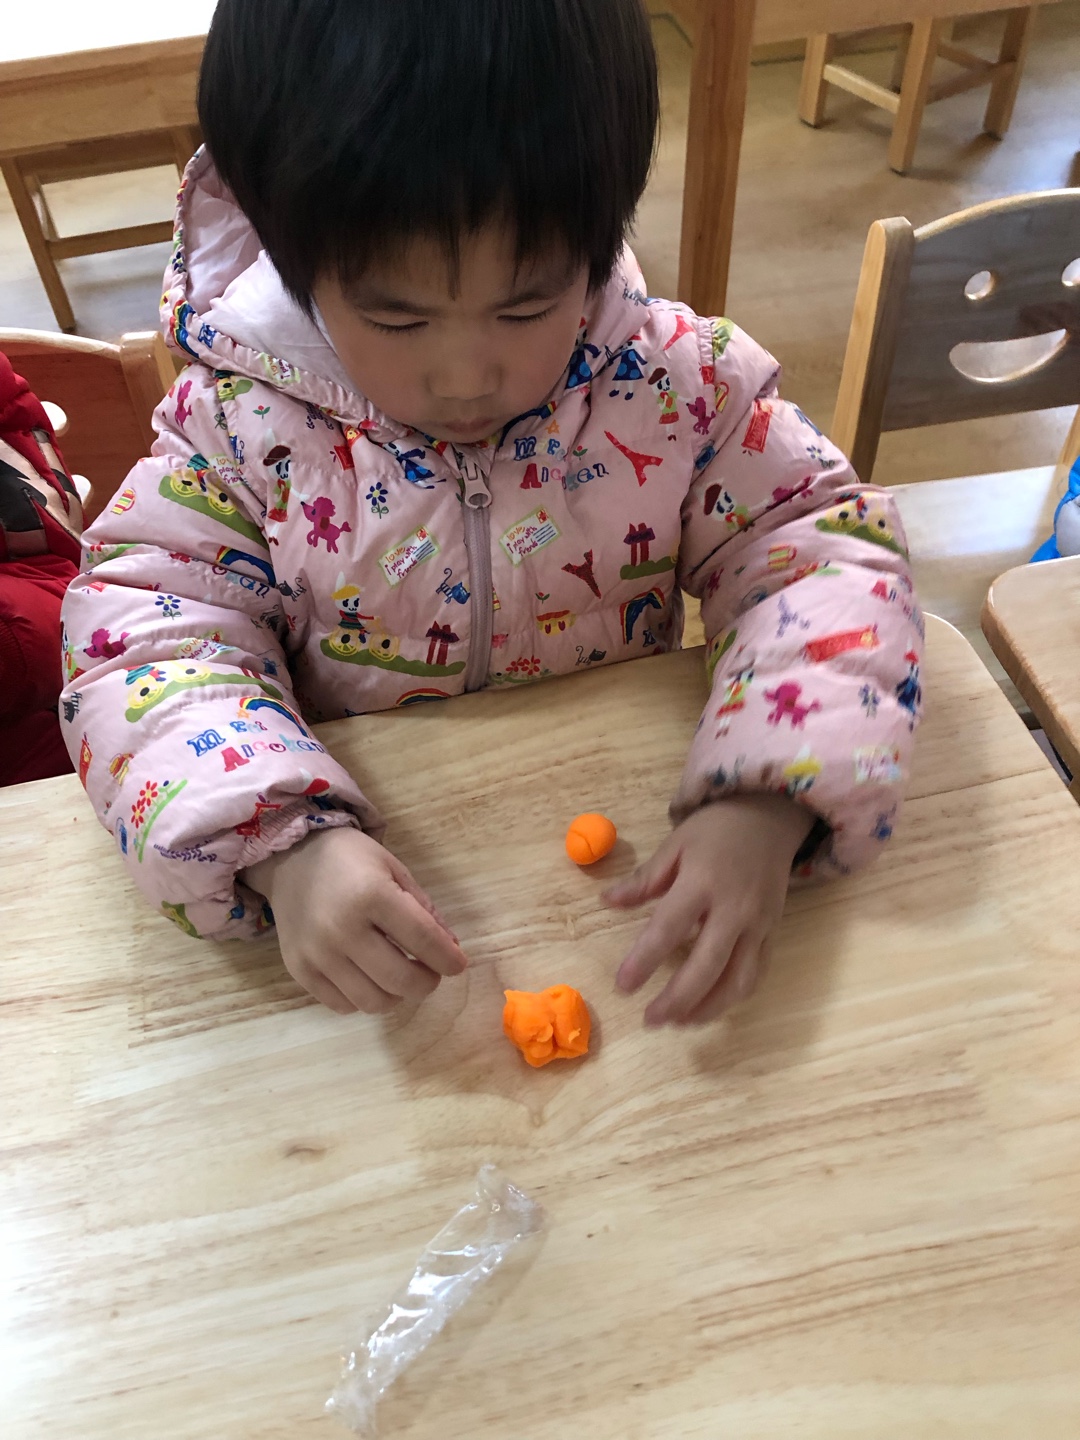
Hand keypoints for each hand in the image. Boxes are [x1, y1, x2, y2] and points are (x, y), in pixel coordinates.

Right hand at [242, 827, 466, 1013]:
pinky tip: (369, 979)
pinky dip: (364, 999)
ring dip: (397, 996)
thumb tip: (450, 950)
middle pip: (401, 980)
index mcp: (371, 895)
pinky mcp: (300, 970)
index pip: (423, 940)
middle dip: (427, 982)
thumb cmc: (350, 860)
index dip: (449, 959)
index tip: (458, 964)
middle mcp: (342, 929)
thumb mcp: (393, 869)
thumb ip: (424, 909)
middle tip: (430, 972)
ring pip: (373, 1002)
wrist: (292, 857)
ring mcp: (318, 954)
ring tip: (400, 977)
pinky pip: (342, 1005)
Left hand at [604, 796, 811, 1026]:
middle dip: (677, 999)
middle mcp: (733, 909)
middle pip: (706, 966)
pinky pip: (756, 973)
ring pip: (737, 979)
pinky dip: (733, 996)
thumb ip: (644, 879)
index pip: (668, 929)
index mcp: (701, 882)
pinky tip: (710, 1006)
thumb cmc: (716, 829)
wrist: (770, 816)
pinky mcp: (773, 932)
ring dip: (708, 1008)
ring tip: (679, 1022)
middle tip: (650, 1020)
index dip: (644, 961)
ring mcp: (758, 924)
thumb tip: (606, 902)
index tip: (623, 986)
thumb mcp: (675, 844)